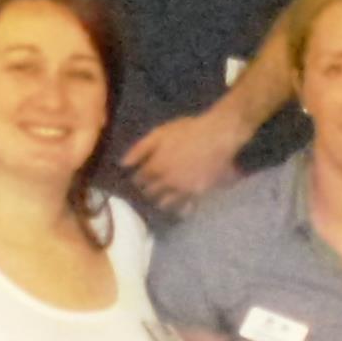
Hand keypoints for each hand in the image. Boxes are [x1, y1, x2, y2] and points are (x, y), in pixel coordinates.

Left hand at [123, 107, 254, 212]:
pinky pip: (187, 207)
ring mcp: (183, 190)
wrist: (218, 136)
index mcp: (155, 167)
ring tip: (163, 200)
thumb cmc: (188, 131)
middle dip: (148, 191)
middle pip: (151, 193)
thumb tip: (123, 164)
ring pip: (167, 203)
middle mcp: (167, 182)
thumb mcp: (160, 133)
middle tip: (149, 189)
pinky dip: (182, 209)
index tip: (139, 178)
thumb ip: (140, 149)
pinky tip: (181, 209)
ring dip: (162, 202)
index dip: (138, 179)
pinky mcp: (199, 193)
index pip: (139, 180)